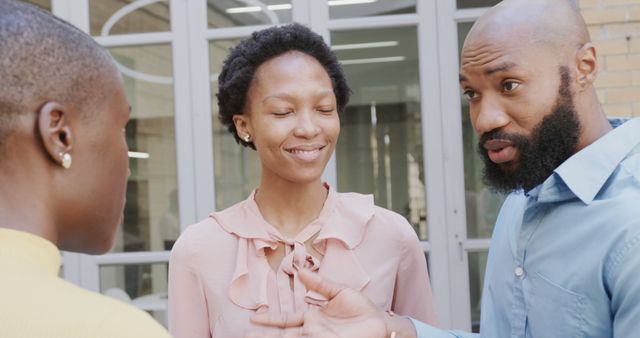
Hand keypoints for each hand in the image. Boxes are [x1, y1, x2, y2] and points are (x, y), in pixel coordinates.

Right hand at [248, 268, 386, 337]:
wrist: (381, 324)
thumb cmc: (362, 309)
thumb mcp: (340, 291)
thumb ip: (320, 283)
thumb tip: (300, 271)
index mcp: (313, 318)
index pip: (286, 319)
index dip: (269, 319)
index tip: (253, 319)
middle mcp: (312, 331)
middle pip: (283, 335)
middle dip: (265, 337)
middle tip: (246, 337)